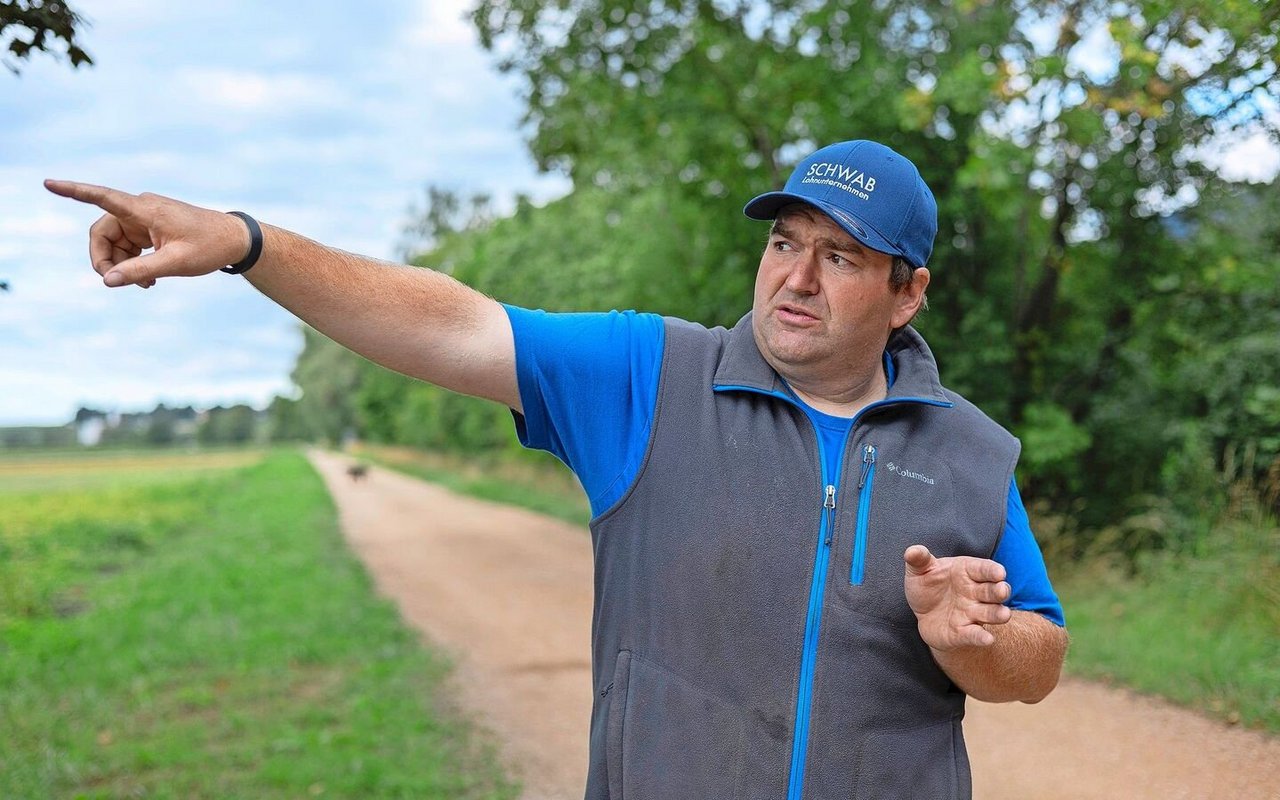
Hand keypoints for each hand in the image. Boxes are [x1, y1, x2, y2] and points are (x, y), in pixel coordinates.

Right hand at [43, 180, 250, 287]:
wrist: (235, 241)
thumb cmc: (210, 246)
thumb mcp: (176, 263)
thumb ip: (140, 271)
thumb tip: (108, 281)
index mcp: (145, 209)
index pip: (102, 197)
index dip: (73, 191)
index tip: (49, 183)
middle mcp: (141, 209)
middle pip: (102, 233)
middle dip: (104, 259)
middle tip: (116, 282)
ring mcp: (145, 218)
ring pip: (115, 242)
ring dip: (122, 265)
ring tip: (146, 284)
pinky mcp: (150, 228)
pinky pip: (129, 246)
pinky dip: (133, 263)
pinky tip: (149, 280)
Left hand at [903, 544, 1011, 650]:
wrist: (925, 615)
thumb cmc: (928, 586)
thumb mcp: (920, 570)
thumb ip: (918, 559)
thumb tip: (912, 551)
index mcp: (967, 572)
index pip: (983, 569)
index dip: (992, 570)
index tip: (1000, 572)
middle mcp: (975, 593)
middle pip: (992, 591)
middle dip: (999, 591)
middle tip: (1003, 590)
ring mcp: (972, 613)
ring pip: (990, 613)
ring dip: (998, 614)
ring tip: (1004, 614)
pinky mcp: (965, 632)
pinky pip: (975, 634)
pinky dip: (981, 637)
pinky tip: (988, 639)